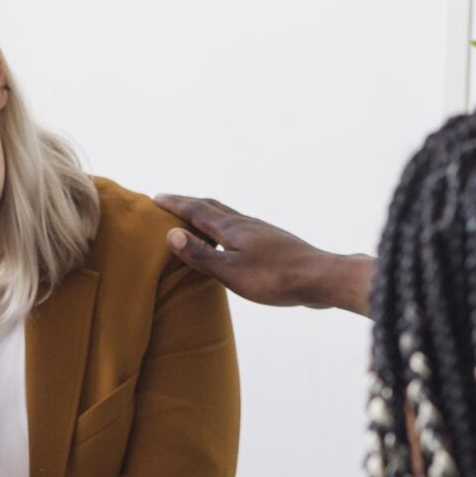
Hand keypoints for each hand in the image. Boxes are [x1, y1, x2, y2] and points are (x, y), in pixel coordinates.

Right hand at [153, 193, 375, 316]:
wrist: (320, 278)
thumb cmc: (276, 278)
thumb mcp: (232, 271)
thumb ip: (202, 255)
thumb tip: (171, 234)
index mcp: (232, 228)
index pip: (196, 210)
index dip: (175, 204)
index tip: (155, 197)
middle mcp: (245, 224)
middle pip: (211, 207)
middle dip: (188, 204)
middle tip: (169, 202)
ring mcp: (259, 232)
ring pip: (225, 216)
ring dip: (205, 215)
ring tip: (193, 221)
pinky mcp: (270, 243)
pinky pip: (237, 228)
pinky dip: (221, 228)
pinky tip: (227, 242)